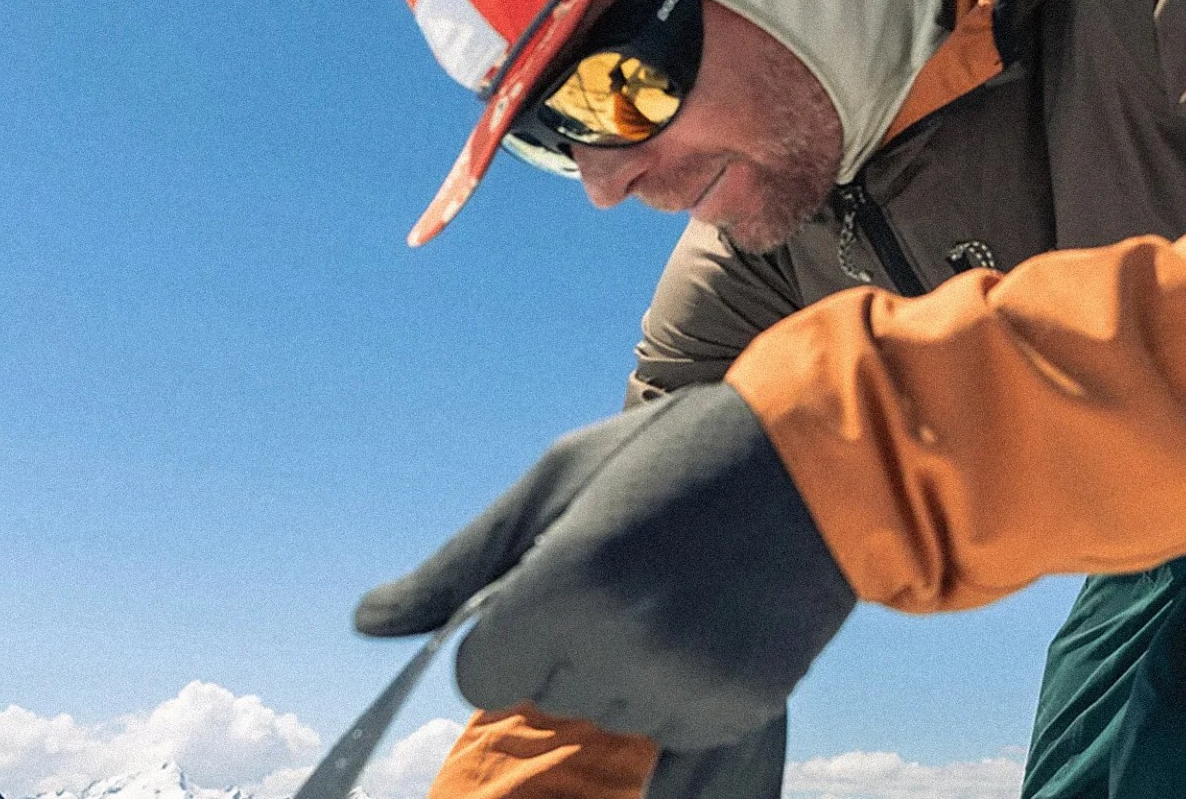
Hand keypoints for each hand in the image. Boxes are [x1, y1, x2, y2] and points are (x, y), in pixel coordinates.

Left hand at [354, 384, 855, 749]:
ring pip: (604, 717)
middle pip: (543, 693)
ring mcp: (682, 687)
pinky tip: (704, 625)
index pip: (478, 673)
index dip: (506, 631)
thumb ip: (462, 565)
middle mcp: (621, 649)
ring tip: (670, 593)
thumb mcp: (558, 480)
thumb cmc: (673, 455)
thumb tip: (367, 623)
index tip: (549, 587)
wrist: (818, 464)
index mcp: (565, 585)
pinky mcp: (732, 710)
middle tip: (626, 572)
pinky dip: (674, 691)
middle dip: (567, 645)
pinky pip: (666, 731)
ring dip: (620, 672)